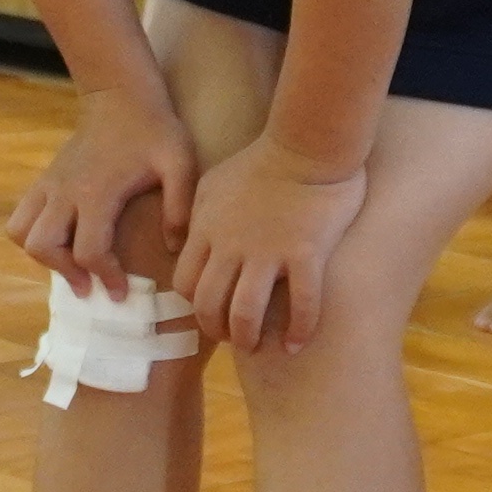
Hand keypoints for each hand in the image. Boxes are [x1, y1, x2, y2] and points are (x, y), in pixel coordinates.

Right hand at [11, 86, 197, 289]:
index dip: (106, 277)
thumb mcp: (179, 163)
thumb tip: (173, 249)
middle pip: (43, 246)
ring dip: (44, 255)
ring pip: (21, 233)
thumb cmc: (153, 130)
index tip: (122, 293)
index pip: (90, 250)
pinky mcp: (43, 180)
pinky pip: (20, 216)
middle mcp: (65, 191)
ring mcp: (49, 184)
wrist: (119, 95)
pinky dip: (32, 235)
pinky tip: (61, 240)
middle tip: (91, 284)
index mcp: (98, 192)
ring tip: (71, 263)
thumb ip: (180, 206)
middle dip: (66, 272)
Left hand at [173, 135, 368, 351]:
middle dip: (216, 330)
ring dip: (248, 338)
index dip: (194, 306)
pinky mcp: (305, 253)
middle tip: (232, 337)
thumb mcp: (213, 183)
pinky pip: (302, 304)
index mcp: (207, 229)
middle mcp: (231, 246)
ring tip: (257, 347)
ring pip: (246, 312)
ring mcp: (268, 252)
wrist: (306, 145)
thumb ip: (197, 215)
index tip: (210, 313)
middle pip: (209, 304)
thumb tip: (187, 242)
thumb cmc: (262, 161)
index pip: (185, 282)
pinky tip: (296, 343)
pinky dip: (298, 330)